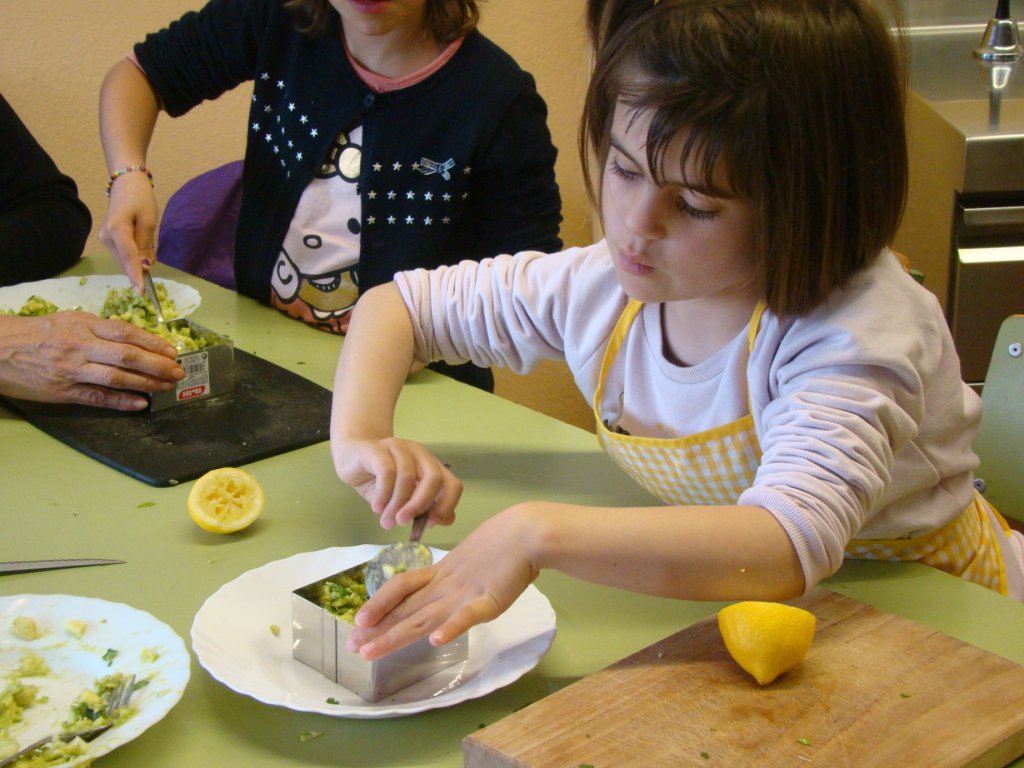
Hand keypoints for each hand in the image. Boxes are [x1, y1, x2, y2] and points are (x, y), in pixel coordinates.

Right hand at [0, 312, 183, 409]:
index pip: (125, 332)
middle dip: (157, 364)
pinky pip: (97, 397)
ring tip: (166, 386)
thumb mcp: (70, 320)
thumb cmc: (40, 332)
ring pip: (116, 377)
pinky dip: (121, 401)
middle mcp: (80, 346)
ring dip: (146, 383)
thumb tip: (136, 339)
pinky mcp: (64, 391)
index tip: (172, 350)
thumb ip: (100, 329)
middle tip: (178, 371)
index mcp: (83, 324)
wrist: (0, 349)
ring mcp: (72, 370)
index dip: (152, 342)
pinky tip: (140, 403)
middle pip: (126, 355)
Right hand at [98, 172, 158, 290]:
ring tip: (147, 240)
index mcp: (116, 229)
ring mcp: (104, 238)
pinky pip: (123, 254)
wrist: (126, 184)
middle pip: (125, 262)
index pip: (128, 257)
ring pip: (124, 260)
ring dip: (138, 260)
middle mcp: (106, 236)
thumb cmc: (140, 199)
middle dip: (141, 266)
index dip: (136, 275)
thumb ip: (146, 246)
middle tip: (152, 250)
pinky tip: (140, 242)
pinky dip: (134, 255)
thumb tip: (145, 268)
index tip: (142, 292)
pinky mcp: (107, 239)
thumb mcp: (148, 221)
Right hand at [331, 435, 460, 527]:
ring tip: (386, 520)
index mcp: (431, 466)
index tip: (430, 523)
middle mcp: (419, 454)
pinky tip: (376, 507)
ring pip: (407, 477)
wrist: (351, 456)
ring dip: (396, 504)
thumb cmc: (379, 480)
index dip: (446, 506)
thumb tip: (442, 521)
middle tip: (404, 522)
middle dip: (421, 504)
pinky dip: (383, 494)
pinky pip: (386, 472)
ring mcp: (399, 448)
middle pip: (434, 478)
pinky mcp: (377, 449)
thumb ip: (422, 508)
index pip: (453, 484)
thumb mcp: (402, 498)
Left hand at [346, 506, 539, 659]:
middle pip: (405, 609)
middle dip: (377, 630)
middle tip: (351, 645)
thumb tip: (443, 592)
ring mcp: (466, 593)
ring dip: (396, 635)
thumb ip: (456, 580)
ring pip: (424, 617)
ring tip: (370, 651)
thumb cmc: (505, 543)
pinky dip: (451, 628)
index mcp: (441, 574)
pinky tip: (434, 641)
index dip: (379, 604)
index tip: (358, 621)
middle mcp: (446, 586)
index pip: (401, 589)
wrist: (529, 531)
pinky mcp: (490, 600)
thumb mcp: (471, 562)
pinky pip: (468, 616)